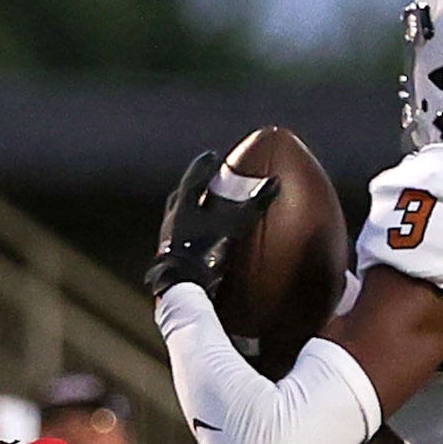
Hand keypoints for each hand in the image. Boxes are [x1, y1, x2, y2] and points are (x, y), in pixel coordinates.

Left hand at [144, 149, 277, 299]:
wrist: (182, 287)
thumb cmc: (206, 252)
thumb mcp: (234, 225)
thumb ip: (255, 204)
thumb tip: (274, 182)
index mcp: (183, 205)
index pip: (192, 177)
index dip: (203, 166)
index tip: (211, 156)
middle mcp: (172, 220)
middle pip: (181, 196)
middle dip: (194, 189)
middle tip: (206, 184)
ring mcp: (167, 242)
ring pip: (178, 220)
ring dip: (191, 214)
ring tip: (204, 213)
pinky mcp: (170, 262)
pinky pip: (180, 241)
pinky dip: (191, 236)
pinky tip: (200, 243)